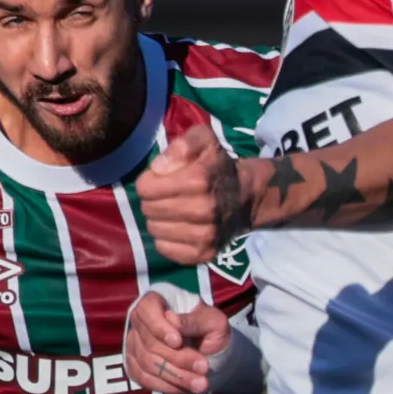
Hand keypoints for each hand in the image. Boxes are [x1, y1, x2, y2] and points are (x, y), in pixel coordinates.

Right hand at [123, 291, 231, 393]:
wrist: (211, 353)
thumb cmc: (211, 329)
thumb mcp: (213, 321)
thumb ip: (194, 321)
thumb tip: (173, 322)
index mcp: (157, 300)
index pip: (146, 309)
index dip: (158, 326)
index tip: (178, 341)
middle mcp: (140, 321)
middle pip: (150, 342)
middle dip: (178, 358)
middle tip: (204, 367)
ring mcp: (134, 344)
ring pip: (147, 363)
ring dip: (175, 376)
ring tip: (201, 383)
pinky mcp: (135, 365)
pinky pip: (144, 379)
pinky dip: (166, 386)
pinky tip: (186, 388)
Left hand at [136, 125, 246, 264]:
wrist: (246, 196)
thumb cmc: (218, 166)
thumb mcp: (204, 140)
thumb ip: (181, 146)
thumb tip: (157, 168)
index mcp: (199, 179)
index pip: (146, 188)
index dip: (148, 181)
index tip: (159, 179)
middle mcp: (203, 209)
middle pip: (148, 209)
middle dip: (152, 200)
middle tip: (166, 196)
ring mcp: (205, 235)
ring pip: (155, 230)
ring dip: (158, 220)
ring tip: (172, 211)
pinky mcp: (205, 253)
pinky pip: (166, 249)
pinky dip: (165, 239)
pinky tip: (176, 228)